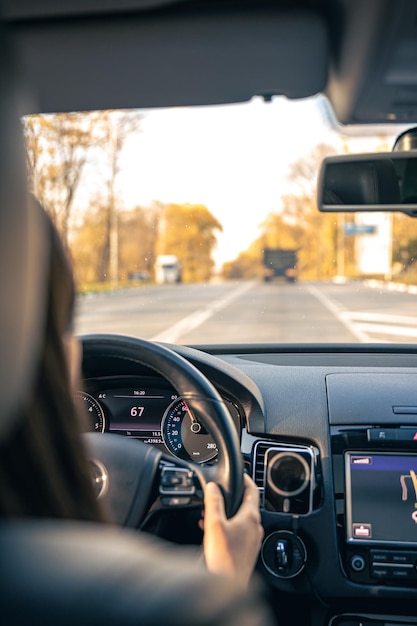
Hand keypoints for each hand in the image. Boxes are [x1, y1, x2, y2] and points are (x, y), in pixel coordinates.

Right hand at [199, 473, 263, 588]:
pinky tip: (213, 533)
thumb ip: (214, 502)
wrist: (227, 586)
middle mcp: (255, 527)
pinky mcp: (247, 551)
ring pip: (241, 519)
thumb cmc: (224, 558)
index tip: (240, 473)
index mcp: (250, 517)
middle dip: (231, 499)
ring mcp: (252, 540)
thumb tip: (213, 486)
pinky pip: (239, 532)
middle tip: (218, 496)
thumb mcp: (214, 524)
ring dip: (227, 514)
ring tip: (210, 516)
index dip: (246, 479)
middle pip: (246, 505)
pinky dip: (228, 527)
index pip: (253, 490)